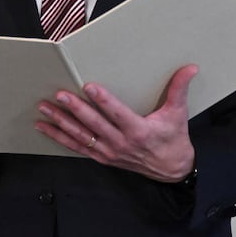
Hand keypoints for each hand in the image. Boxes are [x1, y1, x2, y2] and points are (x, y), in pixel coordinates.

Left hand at [35, 64, 197, 181]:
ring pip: (81, 137)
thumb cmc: (173, 139)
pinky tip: (45, 128)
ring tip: (45, 109)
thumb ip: (179, 89)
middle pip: (94, 125)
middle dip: (75, 109)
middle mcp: (122, 143)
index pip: (118, 114)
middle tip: (60, 95)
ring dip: (61, 123)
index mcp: (139, 131)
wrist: (171, 169)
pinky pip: (78, 148)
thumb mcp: (178, 114)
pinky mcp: (103, 158)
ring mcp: (110, 153)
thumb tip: (190, 67)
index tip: (89, 87)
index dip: (104, 101)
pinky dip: (60, 138)